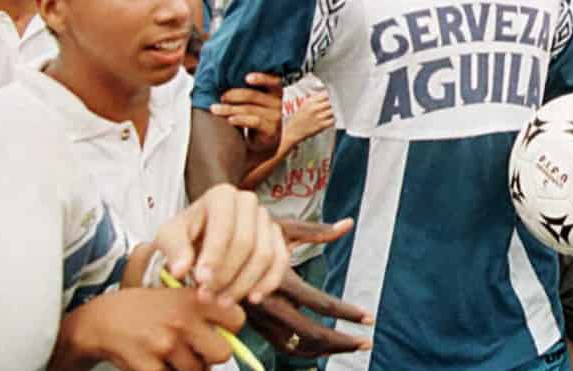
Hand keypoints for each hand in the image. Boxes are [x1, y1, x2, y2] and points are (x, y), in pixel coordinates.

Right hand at [55, 288, 243, 370]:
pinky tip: (157, 364)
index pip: (237, 319)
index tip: (221, 331)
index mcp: (192, 300)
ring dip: (189, 369)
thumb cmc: (145, 310)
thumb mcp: (175, 296)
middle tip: (197, 353)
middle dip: (212, 357)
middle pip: (222, 353)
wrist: (101, 320)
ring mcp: (165, 344)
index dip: (232, 329)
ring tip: (172, 357)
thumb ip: (204, 310)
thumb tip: (232, 336)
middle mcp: (182, 320)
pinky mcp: (147, 366)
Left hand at [156, 184, 288, 307]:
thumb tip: (180, 270)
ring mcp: (266, 219)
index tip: (201, 281)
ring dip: (244, 284)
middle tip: (207, 297)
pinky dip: (268, 283)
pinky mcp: (277, 238)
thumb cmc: (185, 234)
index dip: (214, 255)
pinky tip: (252, 299)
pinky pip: (281, 262)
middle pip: (246, 242)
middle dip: (227, 274)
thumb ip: (174, 250)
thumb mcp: (169, 237)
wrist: (200, 237)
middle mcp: (248, 202)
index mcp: (222, 195)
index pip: (224, 226)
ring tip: (222, 301)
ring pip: (264, 255)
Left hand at [211, 72, 283, 148]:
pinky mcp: (271, 130)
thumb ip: (251, 92)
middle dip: (233, 94)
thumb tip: (225, 83)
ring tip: (215, 109)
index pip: (274, 81)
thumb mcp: (258, 103)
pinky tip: (229, 120)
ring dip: (229, 108)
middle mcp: (279, 103)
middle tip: (221, 97)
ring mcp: (276, 117)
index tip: (246, 78)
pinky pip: (254, 121)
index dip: (262, 78)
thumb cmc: (258, 119)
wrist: (265, 144)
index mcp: (277, 93)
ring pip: (249, 108)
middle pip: (253, 95)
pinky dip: (240, 119)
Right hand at [243, 219, 374, 358]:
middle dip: (342, 342)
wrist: (204, 249)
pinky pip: (281, 345)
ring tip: (349, 345)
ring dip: (325, 349)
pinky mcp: (252, 325)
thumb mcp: (281, 227)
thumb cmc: (247, 232)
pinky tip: (320, 346)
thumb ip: (317, 230)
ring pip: (296, 346)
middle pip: (311, 334)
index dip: (348, 313)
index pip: (321, 303)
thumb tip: (348, 224)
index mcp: (279, 279)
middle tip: (366, 342)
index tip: (368, 317)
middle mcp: (268, 303)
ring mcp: (258, 318)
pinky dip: (303, 349)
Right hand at [283, 92, 334, 147]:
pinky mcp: (320, 126)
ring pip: (332, 112)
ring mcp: (318, 117)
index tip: (330, 98)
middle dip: (332, 105)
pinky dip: (332, 120)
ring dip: (333, 113)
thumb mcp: (305, 104)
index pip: (325, 95)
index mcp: (310, 101)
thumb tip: (325, 92)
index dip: (329, 97)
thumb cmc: (299, 117)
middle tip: (332, 107)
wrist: (293, 130)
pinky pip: (332, 121)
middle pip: (330, 103)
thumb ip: (314, 98)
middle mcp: (315, 108)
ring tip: (330, 114)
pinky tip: (329, 120)